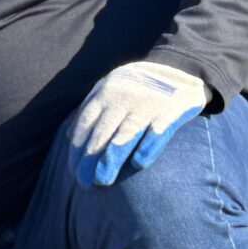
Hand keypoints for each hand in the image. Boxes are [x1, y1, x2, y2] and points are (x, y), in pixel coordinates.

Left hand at [68, 61, 207, 186]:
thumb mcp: (108, 89)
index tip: (73, 171)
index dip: (77, 150)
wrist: (177, 65)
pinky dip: (148, 146)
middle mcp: (122, 100)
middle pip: (101, 133)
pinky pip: (158, 130)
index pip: (85, 126)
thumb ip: (91, 111)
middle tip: (84, 183)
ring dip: (111, 158)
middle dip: (90, 159)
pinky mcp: (170, 110)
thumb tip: (69, 139)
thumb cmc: (135, 86)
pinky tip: (138, 164)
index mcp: (104, 95)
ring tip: (101, 181)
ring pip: (125, 135)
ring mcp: (146, 105)